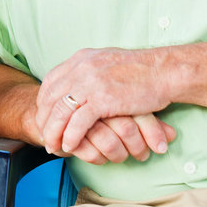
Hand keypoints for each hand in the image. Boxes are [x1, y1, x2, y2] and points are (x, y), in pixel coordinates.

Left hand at [35, 48, 173, 155]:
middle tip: (45, 137)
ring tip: (53, 146)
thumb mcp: (106, 63)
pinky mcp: (102, 98)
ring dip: (54, 132)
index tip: (44, 118)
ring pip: (60, 112)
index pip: (50, 82)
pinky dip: (71, 137)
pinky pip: (78, 122)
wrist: (163, 71)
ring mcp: (90, 82)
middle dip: (44, 120)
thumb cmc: (140, 71)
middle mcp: (81, 68)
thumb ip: (89, 71)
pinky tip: (70, 146)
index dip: (44, 103)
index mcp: (80, 59)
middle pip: (50, 98)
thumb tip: (77, 84)